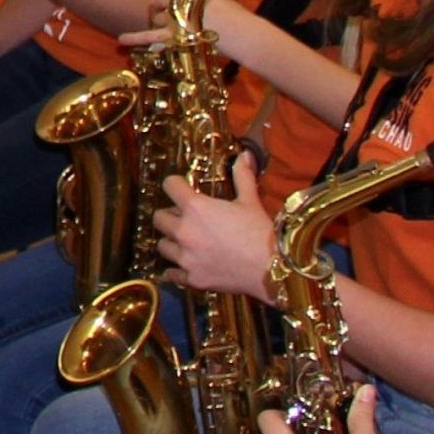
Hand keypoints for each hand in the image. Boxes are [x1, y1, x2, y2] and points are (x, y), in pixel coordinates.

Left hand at [156, 154, 274, 295]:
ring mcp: (185, 257)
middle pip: (159, 217)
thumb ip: (242, 177)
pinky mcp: (191, 278)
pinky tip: (188, 266)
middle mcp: (184, 230)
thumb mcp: (251, 201)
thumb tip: (244, 155)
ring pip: (162, 245)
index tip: (183, 188)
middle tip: (187, 219)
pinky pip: (171, 274)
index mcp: (196, 207)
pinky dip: (176, 271)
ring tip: (189, 243)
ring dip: (172, 242)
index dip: (176, 185)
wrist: (274, 270)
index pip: (169, 185)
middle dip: (171, 216)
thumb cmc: (262, 232)